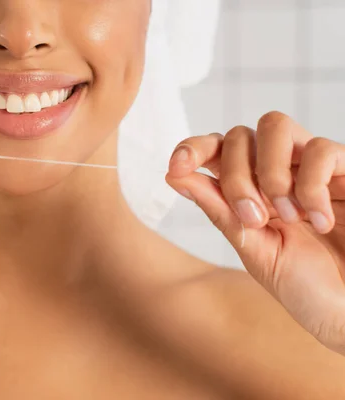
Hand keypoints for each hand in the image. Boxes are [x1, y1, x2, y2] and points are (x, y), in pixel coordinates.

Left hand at [166, 111, 344, 354]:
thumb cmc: (304, 284)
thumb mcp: (252, 248)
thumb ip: (218, 209)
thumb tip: (173, 175)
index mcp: (248, 190)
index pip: (214, 149)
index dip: (192, 148)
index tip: (177, 166)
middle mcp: (275, 171)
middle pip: (239, 135)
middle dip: (236, 176)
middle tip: (254, 219)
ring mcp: (309, 167)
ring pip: (274, 124)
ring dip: (270, 172)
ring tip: (288, 216)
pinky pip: (320, 149)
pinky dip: (311, 186)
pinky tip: (321, 220)